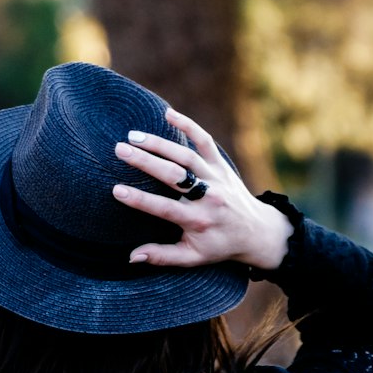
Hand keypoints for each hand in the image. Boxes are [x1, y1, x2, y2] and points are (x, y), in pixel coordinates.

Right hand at [112, 106, 291, 272]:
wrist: (257, 232)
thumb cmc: (219, 246)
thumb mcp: (192, 258)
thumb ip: (161, 256)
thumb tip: (131, 257)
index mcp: (198, 221)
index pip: (164, 208)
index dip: (139, 199)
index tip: (116, 189)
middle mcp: (208, 197)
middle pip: (174, 175)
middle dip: (146, 161)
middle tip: (120, 149)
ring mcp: (216, 178)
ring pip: (186, 156)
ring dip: (159, 143)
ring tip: (133, 136)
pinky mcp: (222, 165)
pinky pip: (205, 141)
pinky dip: (189, 126)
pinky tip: (168, 114)